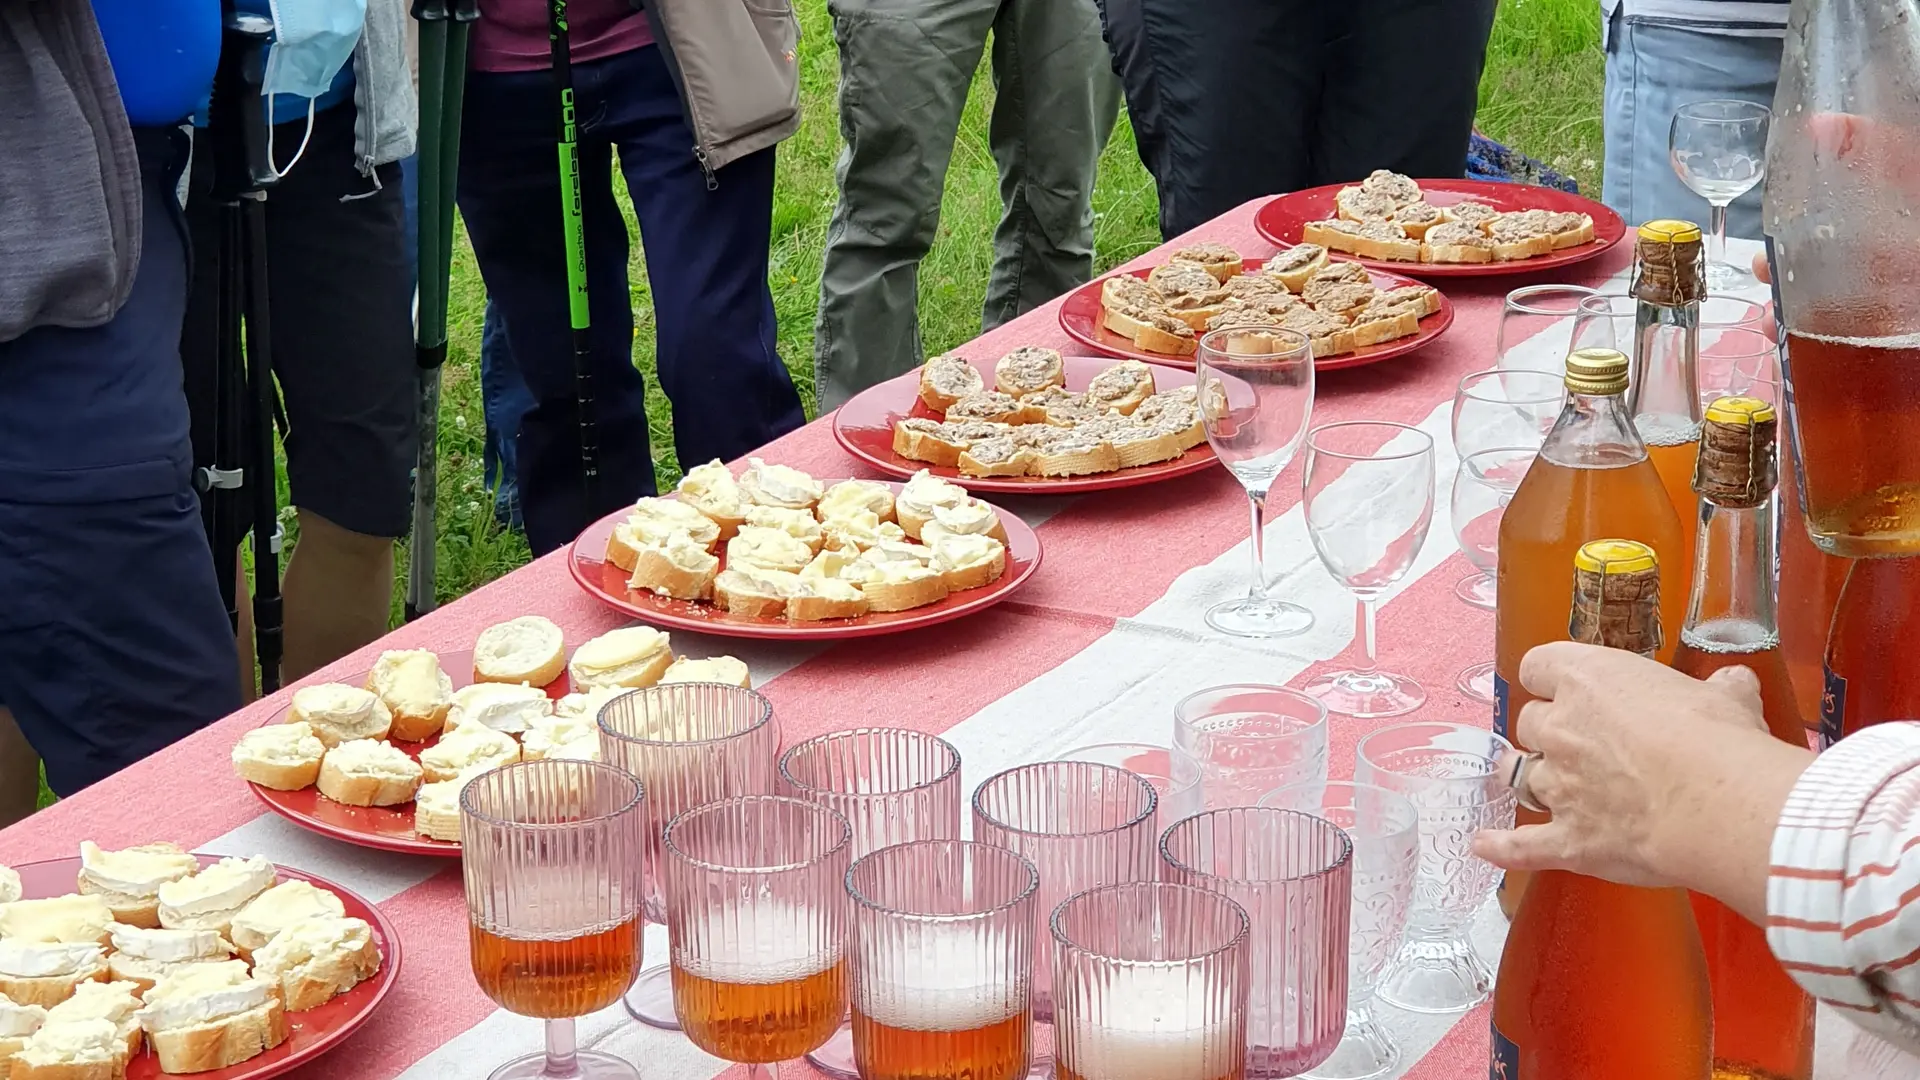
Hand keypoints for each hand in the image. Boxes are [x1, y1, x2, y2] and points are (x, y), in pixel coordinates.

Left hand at [1473, 642, 1811, 917]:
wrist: (1719, 807)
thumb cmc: (1721, 743)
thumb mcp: (1728, 700)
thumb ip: (1721, 689)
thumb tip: (1734, 684)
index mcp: (1589, 680)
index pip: (1540, 665)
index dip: (1551, 677)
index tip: (1564, 685)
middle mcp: (1561, 729)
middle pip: (1531, 722)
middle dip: (1550, 731)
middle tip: (1581, 742)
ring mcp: (1559, 787)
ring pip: (1522, 776)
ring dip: (1533, 779)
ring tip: (1546, 784)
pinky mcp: (1569, 840)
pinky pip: (1522, 845)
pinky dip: (1502, 848)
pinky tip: (1482, 846)